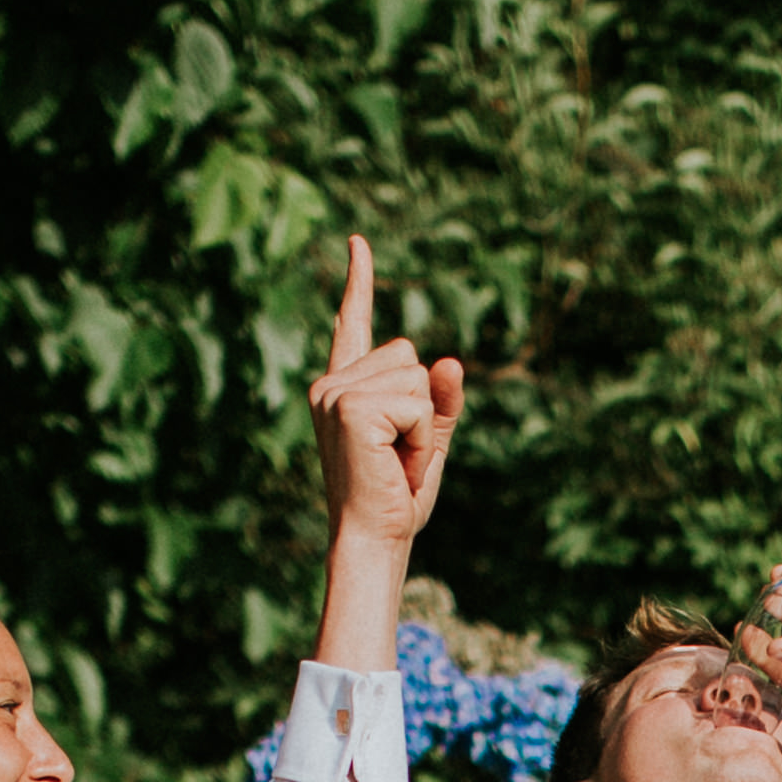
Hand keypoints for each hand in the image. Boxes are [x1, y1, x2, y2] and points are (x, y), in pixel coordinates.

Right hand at [307, 235, 461, 548]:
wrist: (373, 539)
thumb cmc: (396, 500)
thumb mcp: (428, 443)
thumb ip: (441, 401)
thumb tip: (451, 360)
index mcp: (344, 389)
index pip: (353, 324)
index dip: (359, 283)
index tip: (358, 243)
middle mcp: (331, 385)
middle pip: (409, 354)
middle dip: (422, 407)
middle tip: (398, 455)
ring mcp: (335, 393)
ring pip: (416, 378)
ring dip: (423, 426)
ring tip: (395, 461)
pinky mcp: (349, 407)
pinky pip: (417, 403)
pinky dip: (420, 437)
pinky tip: (394, 462)